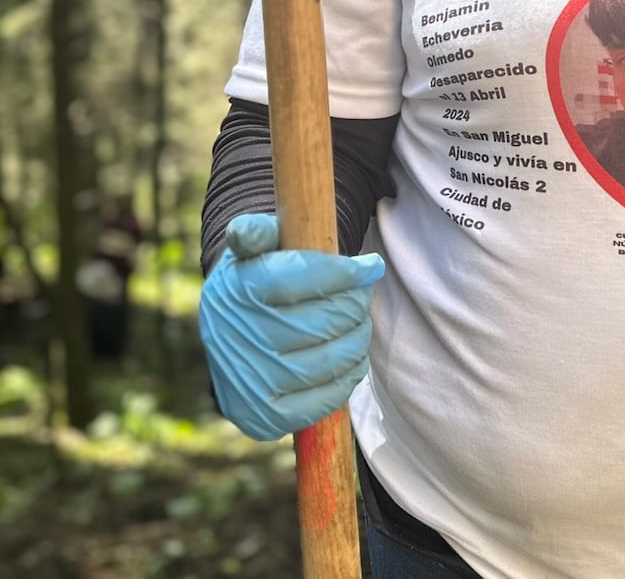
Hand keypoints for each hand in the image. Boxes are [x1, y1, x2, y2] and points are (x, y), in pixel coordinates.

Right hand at [198, 212, 384, 441]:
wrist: (230, 338)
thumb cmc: (254, 281)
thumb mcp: (252, 249)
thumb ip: (257, 232)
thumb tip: (243, 231)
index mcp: (238, 289)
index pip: (303, 276)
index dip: (347, 272)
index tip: (372, 266)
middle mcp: (239, 338)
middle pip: (324, 320)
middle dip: (355, 304)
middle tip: (364, 295)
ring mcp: (251, 382)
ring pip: (329, 360)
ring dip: (358, 339)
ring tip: (360, 324)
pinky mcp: (264, 417)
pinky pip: (323, 399)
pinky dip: (348, 377)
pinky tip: (352, 358)